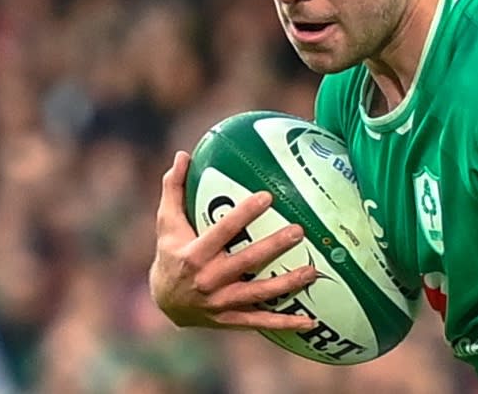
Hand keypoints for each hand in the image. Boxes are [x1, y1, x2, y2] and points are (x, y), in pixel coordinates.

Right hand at [149, 150, 317, 330]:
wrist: (164, 302)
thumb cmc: (170, 252)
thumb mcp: (166, 222)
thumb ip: (174, 188)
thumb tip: (183, 154)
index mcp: (194, 254)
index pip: (222, 231)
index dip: (244, 214)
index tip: (268, 196)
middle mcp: (208, 280)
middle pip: (246, 262)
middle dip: (273, 247)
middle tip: (299, 231)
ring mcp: (221, 303)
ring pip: (259, 294)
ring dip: (287, 284)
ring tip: (313, 271)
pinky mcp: (231, 319)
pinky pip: (261, 322)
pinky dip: (285, 323)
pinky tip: (309, 320)